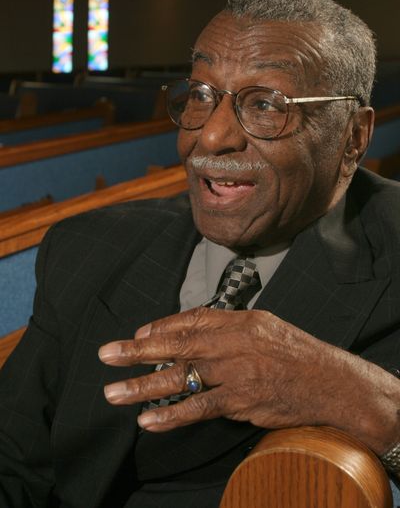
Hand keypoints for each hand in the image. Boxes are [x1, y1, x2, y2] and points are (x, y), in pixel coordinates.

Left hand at [98, 307, 345, 429]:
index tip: (138, 337)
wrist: (332, 382)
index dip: (161, 328)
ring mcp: (237, 372)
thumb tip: (190, 329)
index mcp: (240, 320)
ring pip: (182, 377)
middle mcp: (235, 342)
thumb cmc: (297, 353)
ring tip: (113, 393)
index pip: (192, 320)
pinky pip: (200, 408)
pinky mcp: (241, 401)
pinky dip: (172, 415)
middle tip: (106, 354)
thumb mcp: (264, 325)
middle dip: (138, 351)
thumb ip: (228, 325)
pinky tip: (148, 421)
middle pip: (178, 345)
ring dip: (144, 386)